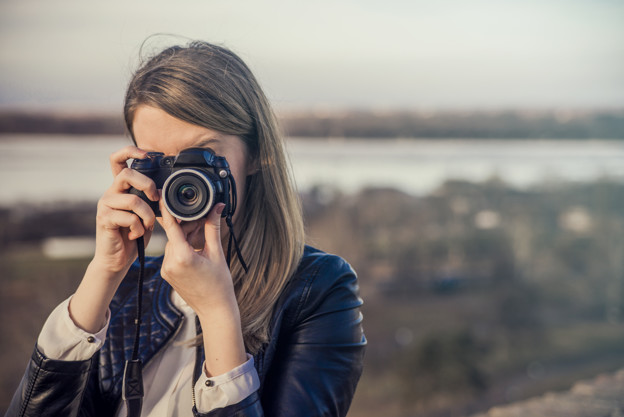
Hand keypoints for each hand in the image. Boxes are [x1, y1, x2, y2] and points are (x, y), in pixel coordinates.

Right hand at [69, 146, 158, 332]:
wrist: (118, 259)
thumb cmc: (134, 235)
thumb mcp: (147, 213)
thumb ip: (151, 200)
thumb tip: (166, 191)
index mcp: (121, 188)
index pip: (118, 160)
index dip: (131, 151)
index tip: (148, 154)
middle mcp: (111, 193)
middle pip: (126, 174)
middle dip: (146, 185)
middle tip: (155, 199)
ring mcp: (105, 205)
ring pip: (132, 200)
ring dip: (147, 215)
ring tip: (147, 225)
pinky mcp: (104, 220)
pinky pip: (127, 217)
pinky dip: (138, 227)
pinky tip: (136, 235)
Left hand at [159, 201, 235, 316]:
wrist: (214, 308)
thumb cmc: (219, 284)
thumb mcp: (217, 253)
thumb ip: (212, 228)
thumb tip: (216, 208)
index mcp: (182, 257)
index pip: (171, 226)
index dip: (166, 209)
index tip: (163, 195)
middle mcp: (170, 263)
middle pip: (174, 234)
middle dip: (188, 225)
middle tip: (204, 221)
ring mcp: (166, 269)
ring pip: (173, 242)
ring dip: (185, 236)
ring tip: (202, 236)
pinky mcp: (167, 273)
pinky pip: (172, 252)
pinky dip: (182, 246)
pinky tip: (195, 248)